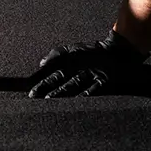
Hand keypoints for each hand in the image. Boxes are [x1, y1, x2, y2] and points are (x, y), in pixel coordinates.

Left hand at [29, 30, 147, 98]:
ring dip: (61, 91)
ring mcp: (92, 73)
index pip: (54, 73)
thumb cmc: (94, 52)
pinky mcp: (105, 79)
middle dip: (47, 87)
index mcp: (72, 60)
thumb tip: (41, 63)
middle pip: (61, 77)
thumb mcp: (75, 49)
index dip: (42, 82)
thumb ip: (57, 54)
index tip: (32, 92)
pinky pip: (94, 88)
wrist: (119, 51)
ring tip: (50, 99)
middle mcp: (80, 66)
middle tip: (35, 97)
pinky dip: (85, 94)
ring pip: (74, 83)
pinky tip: (77, 101)